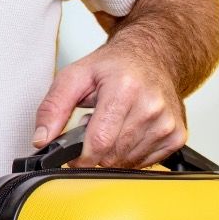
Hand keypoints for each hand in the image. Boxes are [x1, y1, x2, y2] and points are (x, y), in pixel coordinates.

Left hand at [31, 38, 186, 168]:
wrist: (153, 56)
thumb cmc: (115, 66)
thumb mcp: (76, 75)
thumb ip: (53, 107)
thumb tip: (41, 139)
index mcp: (124, 88)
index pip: (100, 142)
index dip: (81, 157)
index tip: (73, 156)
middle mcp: (150, 105)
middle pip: (113, 156)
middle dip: (96, 150)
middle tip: (95, 127)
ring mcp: (167, 122)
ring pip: (128, 163)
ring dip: (114, 152)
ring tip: (113, 125)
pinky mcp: (177, 135)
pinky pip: (145, 163)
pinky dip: (131, 155)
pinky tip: (130, 132)